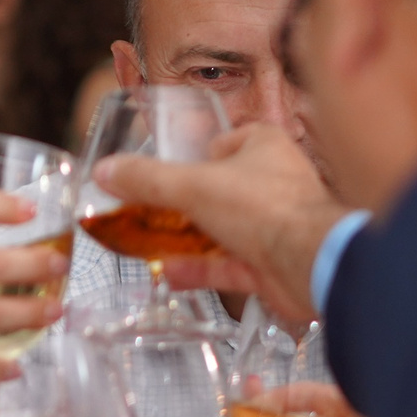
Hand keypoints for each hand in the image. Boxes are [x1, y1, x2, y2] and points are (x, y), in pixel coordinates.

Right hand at [93, 126, 347, 325]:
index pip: (226, 142)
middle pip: (218, 190)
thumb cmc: (266, 208)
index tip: (168, 168)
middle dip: (182, 205)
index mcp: (264, 148)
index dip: (196, 154)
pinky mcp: (270, 263)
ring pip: (221, 230)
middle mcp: (273, 184)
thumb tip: (106, 171)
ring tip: (149, 245)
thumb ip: (146, 180)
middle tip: (147, 212)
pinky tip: (169, 274)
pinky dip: (199, 270)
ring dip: (186, 241)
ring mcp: (273, 226)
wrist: (310, 263)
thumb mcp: (192, 186)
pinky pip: (227, 264)